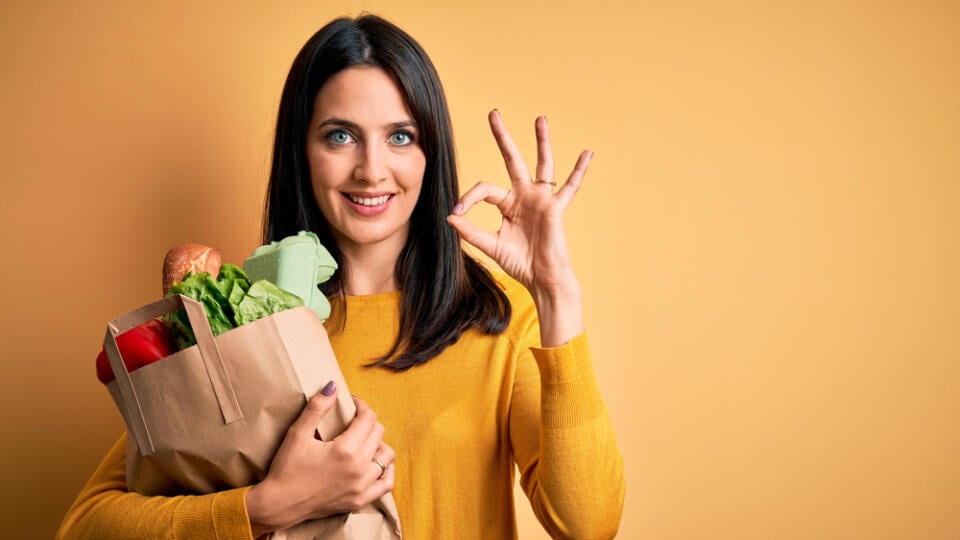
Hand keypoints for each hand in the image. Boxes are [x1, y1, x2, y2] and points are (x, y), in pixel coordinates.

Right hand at [246, 384, 394, 534]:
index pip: (367, 418)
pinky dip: (385, 470)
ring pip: (387, 456)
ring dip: (378, 444)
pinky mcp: (360, 500)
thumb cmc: (286, 468)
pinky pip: (386, 483)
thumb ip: (317, 408)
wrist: (280, 504)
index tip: (352, 403)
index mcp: (345, 450)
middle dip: (368, 421)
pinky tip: (376, 463)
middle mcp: (359, 468)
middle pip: (378, 433)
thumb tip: (333, 386)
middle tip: (354, 420)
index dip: (361, 405)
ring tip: (363, 441)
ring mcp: (362, 487)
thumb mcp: (297, 434)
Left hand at [447, 110, 588, 344]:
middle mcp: (524, 196)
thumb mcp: (491, 245)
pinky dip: (579, 171)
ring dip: (541, 141)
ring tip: (540, 119)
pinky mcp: (555, 208)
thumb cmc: (520, 263)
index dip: (470, 196)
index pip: (485, 189)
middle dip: (503, 137)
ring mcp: (541, 199)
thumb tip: (450, 216)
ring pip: (543, 164)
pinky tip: (587, 153)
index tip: (458, 210)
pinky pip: (570, 187)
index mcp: (508, 204)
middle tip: (493, 113)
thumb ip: (470, 231)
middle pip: (513, 159)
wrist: (541, 279)